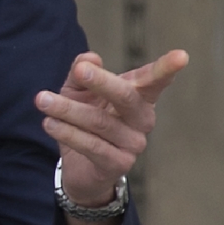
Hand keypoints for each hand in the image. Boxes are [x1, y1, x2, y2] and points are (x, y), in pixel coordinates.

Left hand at [35, 48, 188, 224]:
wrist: (78, 168)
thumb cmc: (83, 120)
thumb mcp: (78, 92)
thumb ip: (81, 73)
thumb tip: (87, 59)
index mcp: (139, 97)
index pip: (154, 80)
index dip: (167, 68)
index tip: (182, 56)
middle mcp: (143, 119)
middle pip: (126, 96)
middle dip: (102, 81)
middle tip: (80, 72)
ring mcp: (133, 144)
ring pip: (100, 122)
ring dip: (67, 110)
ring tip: (41, 100)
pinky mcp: (118, 164)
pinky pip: (91, 145)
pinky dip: (68, 133)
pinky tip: (49, 123)